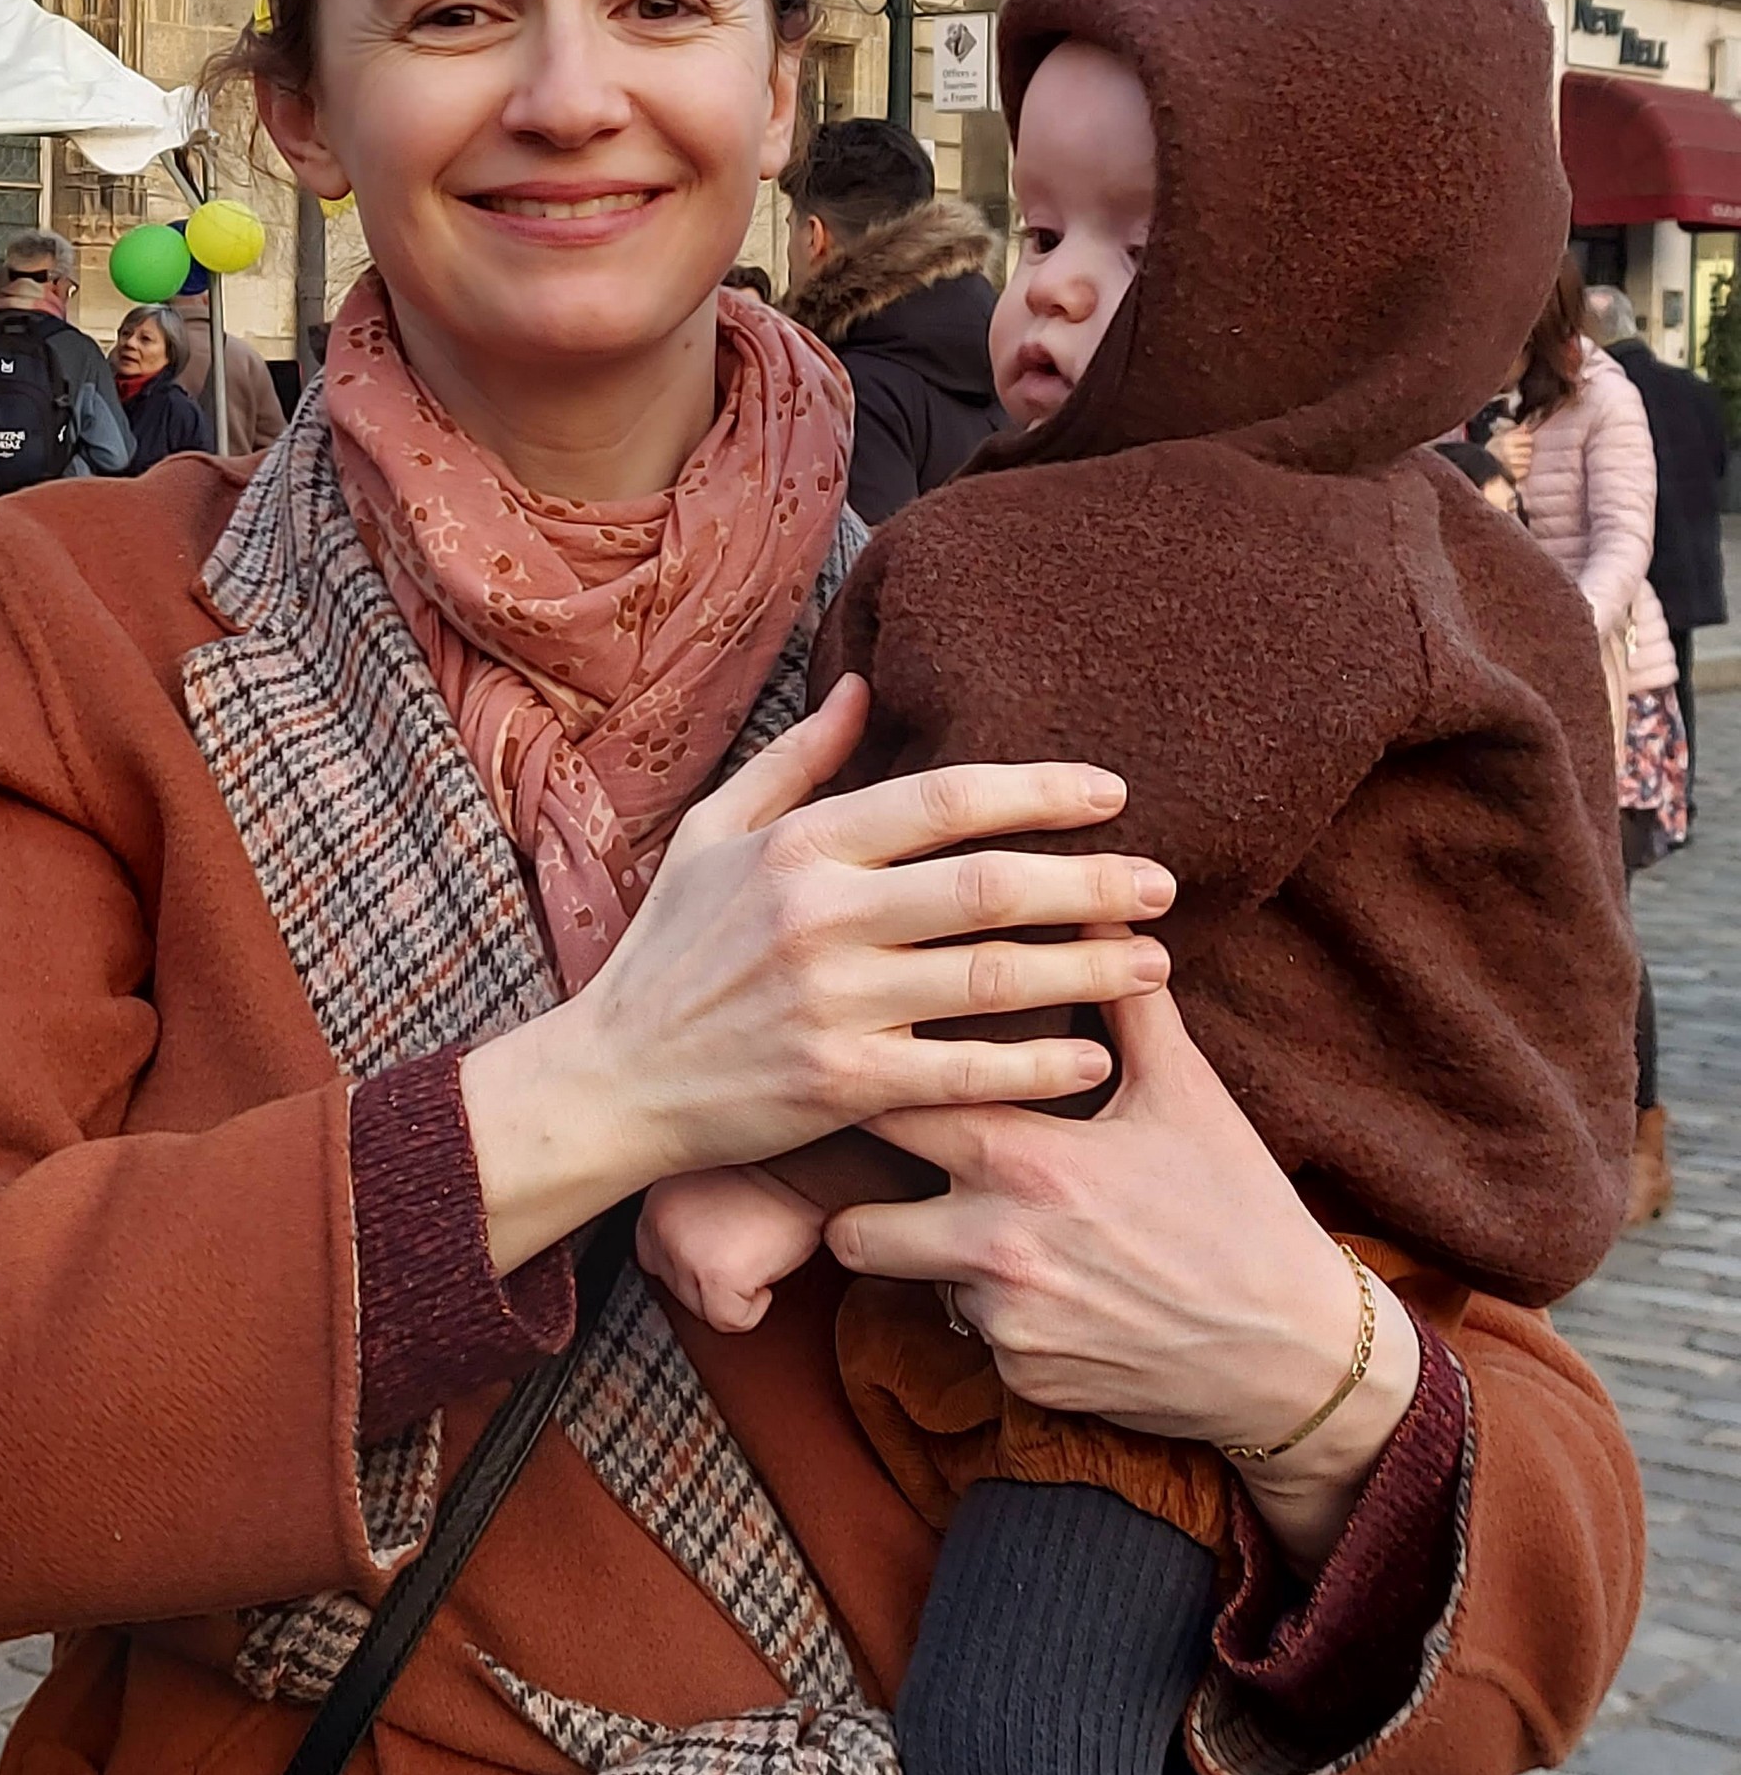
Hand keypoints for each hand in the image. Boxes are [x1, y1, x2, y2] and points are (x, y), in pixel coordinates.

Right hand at [461, 674, 1174, 1271]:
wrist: (610, 1079)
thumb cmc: (668, 953)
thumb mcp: (712, 836)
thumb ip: (795, 762)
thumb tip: (865, 689)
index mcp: (798, 848)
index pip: (943, 799)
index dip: (1038, 791)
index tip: (1111, 793)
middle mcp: (819, 917)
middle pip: (987, 885)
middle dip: (1090, 881)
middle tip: (1164, 881)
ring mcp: (832, 1004)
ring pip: (989, 977)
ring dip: (1087, 967)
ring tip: (1156, 960)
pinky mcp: (839, 1086)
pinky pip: (962, 1073)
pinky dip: (1036, 1067)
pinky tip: (1095, 1058)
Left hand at [637, 1166, 827, 1333]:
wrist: (806, 1174)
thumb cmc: (769, 1180)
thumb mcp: (704, 1188)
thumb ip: (681, 1220)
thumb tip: (680, 1263)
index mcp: (656, 1200)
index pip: (652, 1256)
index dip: (689, 1261)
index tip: (716, 1250)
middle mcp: (663, 1224)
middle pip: (676, 1288)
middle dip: (710, 1280)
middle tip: (742, 1246)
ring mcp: (685, 1250)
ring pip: (700, 1308)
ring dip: (732, 1291)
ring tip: (755, 1251)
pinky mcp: (716, 1275)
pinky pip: (730, 1320)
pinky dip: (754, 1309)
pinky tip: (766, 1273)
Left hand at [828, 983, 1421, 1569]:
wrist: (1298, 1355)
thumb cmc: (1241, 1207)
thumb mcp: (1186, 1093)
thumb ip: (1124, 1000)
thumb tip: (1095, 911)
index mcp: (1028, 1160)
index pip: (893, 1113)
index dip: (865, 1094)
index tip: (854, 1078)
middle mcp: (999, 1247)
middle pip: (855, 1226)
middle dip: (854, 1203)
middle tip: (879, 1179)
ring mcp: (1007, 1325)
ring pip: (911, 1287)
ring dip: (930, 1262)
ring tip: (981, 1228)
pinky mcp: (1023, 1383)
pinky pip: (970, 1338)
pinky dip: (994, 1315)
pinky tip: (1050, 1290)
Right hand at [1487, 420, 1533, 489]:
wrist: (1479, 466)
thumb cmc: (1491, 451)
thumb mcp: (1499, 437)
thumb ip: (1513, 431)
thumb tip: (1526, 426)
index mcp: (1506, 440)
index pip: (1528, 438)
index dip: (1527, 440)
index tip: (1524, 442)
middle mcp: (1509, 451)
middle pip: (1528, 450)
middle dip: (1525, 452)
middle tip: (1518, 453)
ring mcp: (1511, 463)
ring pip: (1528, 461)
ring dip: (1524, 462)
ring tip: (1516, 462)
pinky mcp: (1512, 474)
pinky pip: (1525, 471)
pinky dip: (1522, 470)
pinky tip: (1516, 469)